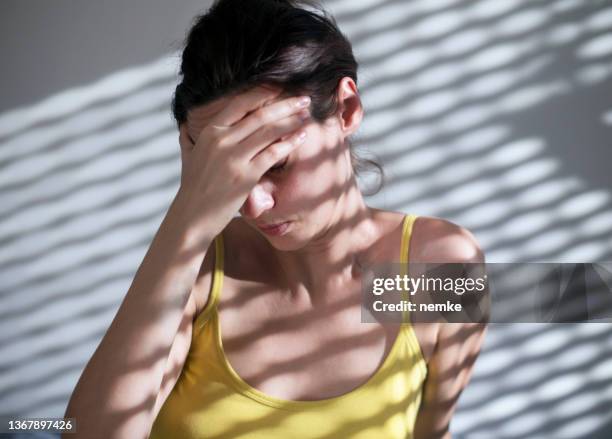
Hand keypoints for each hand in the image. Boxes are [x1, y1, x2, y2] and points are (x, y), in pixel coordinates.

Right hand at [176, 86, 309, 234]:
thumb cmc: (192, 188)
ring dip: (291, 120)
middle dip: (285, 104)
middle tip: (303, 98)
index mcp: (210, 132)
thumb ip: (188, 138)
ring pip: (269, 131)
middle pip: (260, 115)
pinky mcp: (246, 176)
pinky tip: (301, 137)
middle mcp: (221, 140)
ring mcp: (234, 158)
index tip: (281, 88)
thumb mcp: (187, 157)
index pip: (240, 103)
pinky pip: (273, 153)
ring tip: (306, 115)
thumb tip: (184, 125)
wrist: (192, 216)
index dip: (263, 93)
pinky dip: (289, 143)